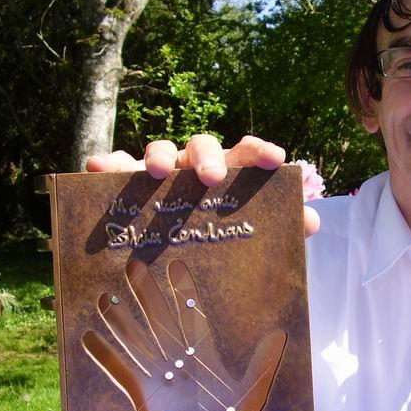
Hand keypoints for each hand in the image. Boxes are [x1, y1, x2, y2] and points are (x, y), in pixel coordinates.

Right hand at [82, 258, 285, 410]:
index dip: (182, 290)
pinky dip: (104, 355)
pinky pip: (119, 370)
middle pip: (158, 318)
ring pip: (135, 339)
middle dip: (146, 292)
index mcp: (201, 355)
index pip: (189, 314)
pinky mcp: (141, 393)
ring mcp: (157, 375)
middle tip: (133, 264)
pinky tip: (88, 336)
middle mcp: (177, 360)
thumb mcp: (252, 390)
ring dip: (119, 319)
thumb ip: (264, 362)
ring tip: (105, 296)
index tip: (175, 265)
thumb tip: (281, 334)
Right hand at [86, 134, 319, 236]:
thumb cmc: (218, 239)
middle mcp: (194, 167)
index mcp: (228, 174)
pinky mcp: (126, 181)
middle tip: (213, 178)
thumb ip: (279, 226)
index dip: (260, 152)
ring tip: (156, 171)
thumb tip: (312, 222)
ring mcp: (160, 172)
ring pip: (159, 150)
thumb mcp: (248, 236)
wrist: (172, 264)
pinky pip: (116, 167)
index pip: (246, 153)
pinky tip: (98, 167)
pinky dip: (109, 164)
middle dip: (208, 157)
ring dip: (158, 155)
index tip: (274, 159)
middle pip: (203, 147)